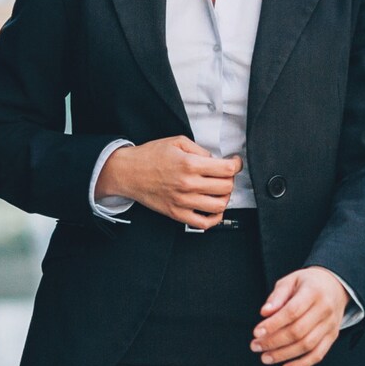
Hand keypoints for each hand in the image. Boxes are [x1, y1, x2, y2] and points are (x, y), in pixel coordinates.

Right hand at [97, 136, 239, 228]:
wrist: (128, 172)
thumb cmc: (150, 156)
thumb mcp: (177, 142)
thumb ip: (200, 150)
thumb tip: (215, 160)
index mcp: (189, 164)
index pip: (226, 169)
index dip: (236, 165)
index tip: (235, 163)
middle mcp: (188, 184)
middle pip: (226, 187)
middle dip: (230, 179)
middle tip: (226, 175)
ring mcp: (183, 201)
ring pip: (219, 205)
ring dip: (225, 197)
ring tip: (220, 191)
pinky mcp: (177, 214)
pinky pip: (203, 223)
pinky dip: (214, 218)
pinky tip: (213, 209)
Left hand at [253, 267, 348, 365]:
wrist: (335, 286)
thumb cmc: (308, 283)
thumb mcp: (291, 280)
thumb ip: (277, 296)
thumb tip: (265, 313)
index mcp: (313, 292)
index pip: (292, 311)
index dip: (273, 324)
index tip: (256, 332)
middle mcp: (324, 309)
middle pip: (298, 331)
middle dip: (274, 342)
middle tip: (256, 346)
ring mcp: (330, 325)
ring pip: (307, 345)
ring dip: (283, 355)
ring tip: (265, 357)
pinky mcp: (332, 336)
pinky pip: (318, 355)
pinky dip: (301, 364)